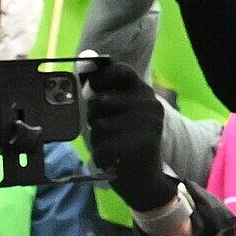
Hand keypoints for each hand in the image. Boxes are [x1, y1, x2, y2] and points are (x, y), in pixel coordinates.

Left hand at [81, 59, 175, 214]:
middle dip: (94, 119)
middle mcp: (150, 104)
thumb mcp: (117, 112)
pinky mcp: (140, 144)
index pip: (120, 70)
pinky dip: (101, 157)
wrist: (146, 180)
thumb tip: (86, 55)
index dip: (100, 79)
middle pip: (100, 102)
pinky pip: (102, 146)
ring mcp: (147, 124)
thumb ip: (102, 88)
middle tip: (109, 131)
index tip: (94, 92)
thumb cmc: (126, 141)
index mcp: (144, 92)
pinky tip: (113, 160)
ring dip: (97, 140)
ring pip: (98, 126)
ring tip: (113, 147)